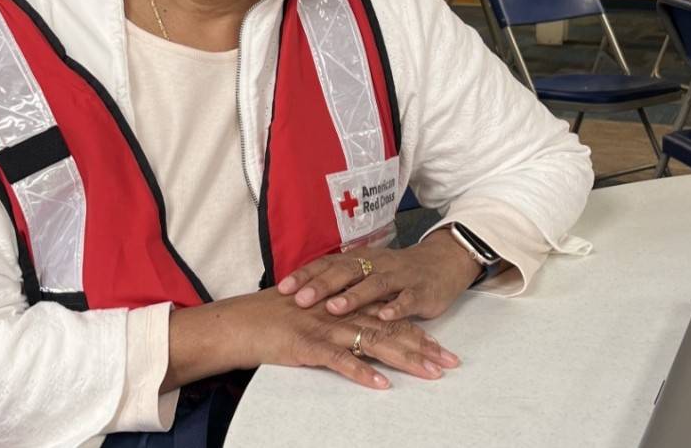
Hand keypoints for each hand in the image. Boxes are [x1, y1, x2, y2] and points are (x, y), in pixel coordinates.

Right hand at [164, 287, 459, 392]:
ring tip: (431, 373)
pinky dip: (361, 373)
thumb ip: (338, 320)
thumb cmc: (271, 319)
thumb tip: (363, 335)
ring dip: (405, 359)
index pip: (388, 318)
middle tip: (451, 362)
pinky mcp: (307, 344)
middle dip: (423, 347)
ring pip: (373, 343)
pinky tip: (382, 385)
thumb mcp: (312, 314)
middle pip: (389, 329)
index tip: (444, 347)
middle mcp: (339, 312)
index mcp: (342, 305)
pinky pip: (339, 360)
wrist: (239, 322)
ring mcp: (324, 327)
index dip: (417, 332)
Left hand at [277, 230, 481, 321]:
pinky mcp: (420, 291)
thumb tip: (301, 292)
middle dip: (323, 285)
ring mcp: (399, 277)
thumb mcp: (366, 272)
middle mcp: (376, 264)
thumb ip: (339, 281)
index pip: (328, 264)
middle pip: (346, 272)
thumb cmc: (395, 272)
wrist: (440, 264)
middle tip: (301, 299)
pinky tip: (384, 316)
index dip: (306, 275)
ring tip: (334, 307)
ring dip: (354, 296)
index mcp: (359, 259)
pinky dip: (396, 307)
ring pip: (374, 284)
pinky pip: (407, 299)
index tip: (283, 288)